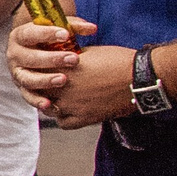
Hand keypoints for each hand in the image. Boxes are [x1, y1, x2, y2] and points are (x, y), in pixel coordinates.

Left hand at [9, 17, 133, 126]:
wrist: (140, 78)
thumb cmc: (119, 61)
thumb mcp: (89, 52)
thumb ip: (69, 58)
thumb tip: (60, 60)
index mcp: (62, 69)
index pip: (36, 71)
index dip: (37, 70)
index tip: (40, 69)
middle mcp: (63, 89)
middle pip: (38, 91)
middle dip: (41, 86)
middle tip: (47, 84)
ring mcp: (72, 105)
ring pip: (47, 108)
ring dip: (50, 103)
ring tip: (58, 97)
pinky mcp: (85, 118)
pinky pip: (63, 123)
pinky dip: (63, 118)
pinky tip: (68, 111)